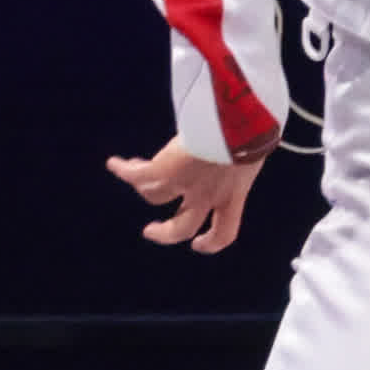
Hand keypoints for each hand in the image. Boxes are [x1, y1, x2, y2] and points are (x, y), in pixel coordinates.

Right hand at [110, 129, 260, 254]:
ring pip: (154, 195)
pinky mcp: (163, 171)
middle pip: (181, 228)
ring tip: (132, 170)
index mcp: (233, 195)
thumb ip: (243, 157)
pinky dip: (124, 169)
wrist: (241, 126)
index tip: (198, 244)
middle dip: (164, 233)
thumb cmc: (254, 132)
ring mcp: (183, 185)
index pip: (225, 232)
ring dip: (142, 186)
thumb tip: (247, 143)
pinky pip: (137, 175)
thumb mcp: (254, 150)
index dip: (210, 243)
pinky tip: (115, 163)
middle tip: (150, 230)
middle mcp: (207, 196)